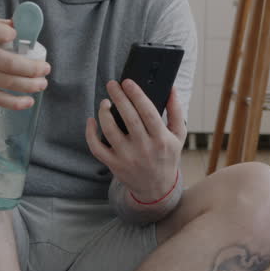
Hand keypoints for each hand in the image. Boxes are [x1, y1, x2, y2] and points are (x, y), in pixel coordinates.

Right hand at [0, 17, 49, 109]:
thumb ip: (0, 25)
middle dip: (32, 68)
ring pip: (6, 82)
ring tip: (42, 84)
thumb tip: (24, 26)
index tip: (15, 34)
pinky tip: (29, 101)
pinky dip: (15, 102)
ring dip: (29, 85)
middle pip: (8, 63)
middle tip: (46, 69)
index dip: (3, 32)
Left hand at [87, 80, 184, 200]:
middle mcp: (144, 148)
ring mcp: (127, 157)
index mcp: (161, 139)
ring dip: (104, 113)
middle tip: (112, 84)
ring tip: (105, 102)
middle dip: (118, 97)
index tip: (128, 82)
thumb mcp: (178, 136)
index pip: (147, 112)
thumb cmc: (167, 157)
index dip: (136, 95)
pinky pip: (96, 147)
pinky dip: (90, 133)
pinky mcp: (113, 164)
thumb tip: (171, 89)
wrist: (156, 188)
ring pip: (109, 130)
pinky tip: (92, 120)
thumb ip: (176, 112)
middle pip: (128, 118)